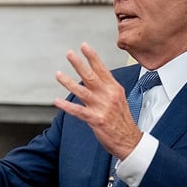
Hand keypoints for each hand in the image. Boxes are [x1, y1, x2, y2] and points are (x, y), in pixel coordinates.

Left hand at [53, 43, 141, 159]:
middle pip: (91, 76)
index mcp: (114, 89)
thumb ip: (104, 88)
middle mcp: (108, 96)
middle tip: (69, 53)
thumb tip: (91, 77)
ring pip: (82, 91)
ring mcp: (102, 107)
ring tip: (58, 74)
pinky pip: (78, 111)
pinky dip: (67, 106)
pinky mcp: (96, 120)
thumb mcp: (117, 99)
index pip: (102, 69)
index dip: (92, 57)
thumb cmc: (121, 120)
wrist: (129, 140)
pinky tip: (57, 101)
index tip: (84, 46)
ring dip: (68, 82)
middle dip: (79, 64)